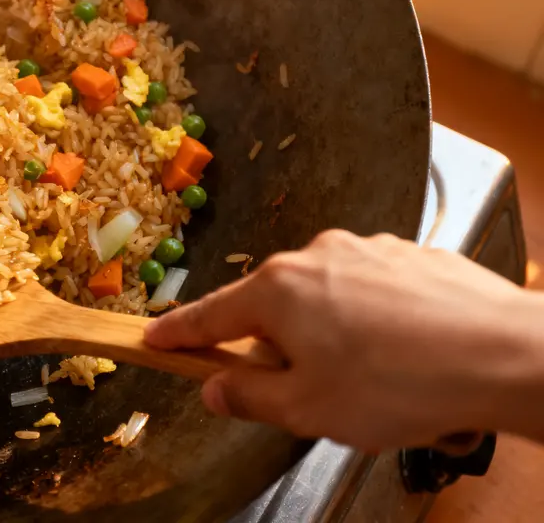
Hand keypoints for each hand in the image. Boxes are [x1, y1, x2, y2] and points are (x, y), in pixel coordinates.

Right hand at [145, 230, 543, 451]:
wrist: (505, 355)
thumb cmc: (402, 384)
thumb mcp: (308, 410)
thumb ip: (249, 396)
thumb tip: (216, 387)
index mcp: (277, 290)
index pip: (208, 315)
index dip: (177, 333)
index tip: (153, 338)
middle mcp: (315, 256)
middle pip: (273, 307)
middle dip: (281, 348)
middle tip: (309, 392)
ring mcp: (367, 249)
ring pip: (327, 300)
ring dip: (335, 337)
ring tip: (376, 383)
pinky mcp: (411, 254)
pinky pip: (373, 292)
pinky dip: (378, 323)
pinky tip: (408, 358)